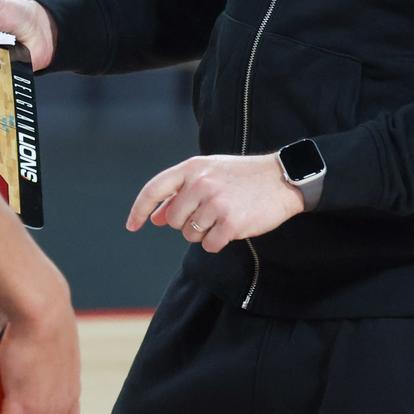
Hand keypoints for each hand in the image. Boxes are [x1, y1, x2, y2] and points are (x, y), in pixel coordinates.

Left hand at [126, 154, 303, 253]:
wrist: (281, 178)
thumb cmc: (241, 177)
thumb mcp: (208, 173)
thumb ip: (179, 193)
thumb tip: (155, 217)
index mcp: (192, 167)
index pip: (154, 189)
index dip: (139, 210)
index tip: (132, 226)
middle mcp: (200, 183)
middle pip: (172, 220)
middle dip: (186, 222)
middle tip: (209, 212)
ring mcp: (215, 203)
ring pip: (190, 234)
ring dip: (204, 232)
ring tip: (224, 216)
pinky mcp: (230, 223)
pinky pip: (209, 245)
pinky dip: (218, 241)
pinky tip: (233, 226)